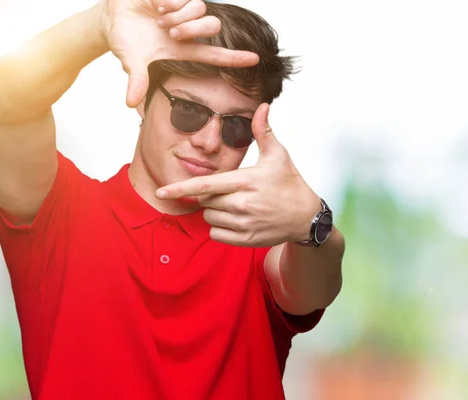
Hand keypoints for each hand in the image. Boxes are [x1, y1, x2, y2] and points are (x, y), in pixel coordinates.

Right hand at [98, 0, 258, 107]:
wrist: (112, 16)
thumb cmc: (126, 40)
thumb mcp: (132, 61)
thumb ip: (137, 80)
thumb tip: (130, 103)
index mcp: (184, 49)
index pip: (216, 55)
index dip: (236, 58)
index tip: (256, 59)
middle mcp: (189, 31)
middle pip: (213, 26)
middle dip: (192, 29)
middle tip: (170, 33)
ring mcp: (184, 11)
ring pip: (201, 9)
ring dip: (178, 16)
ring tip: (159, 19)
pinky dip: (169, 3)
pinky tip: (155, 5)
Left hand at [155, 104, 321, 247]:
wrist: (306, 217)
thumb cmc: (290, 183)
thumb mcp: (278, 156)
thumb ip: (263, 131)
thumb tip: (262, 105)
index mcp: (245, 181)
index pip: (204, 185)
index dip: (180, 188)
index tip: (161, 191)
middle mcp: (242, 204)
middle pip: (204, 201)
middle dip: (210, 195)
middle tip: (231, 191)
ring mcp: (244, 224)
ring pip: (209, 218)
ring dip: (215, 212)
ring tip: (236, 205)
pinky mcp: (246, 239)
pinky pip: (216, 234)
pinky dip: (220, 228)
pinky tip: (236, 220)